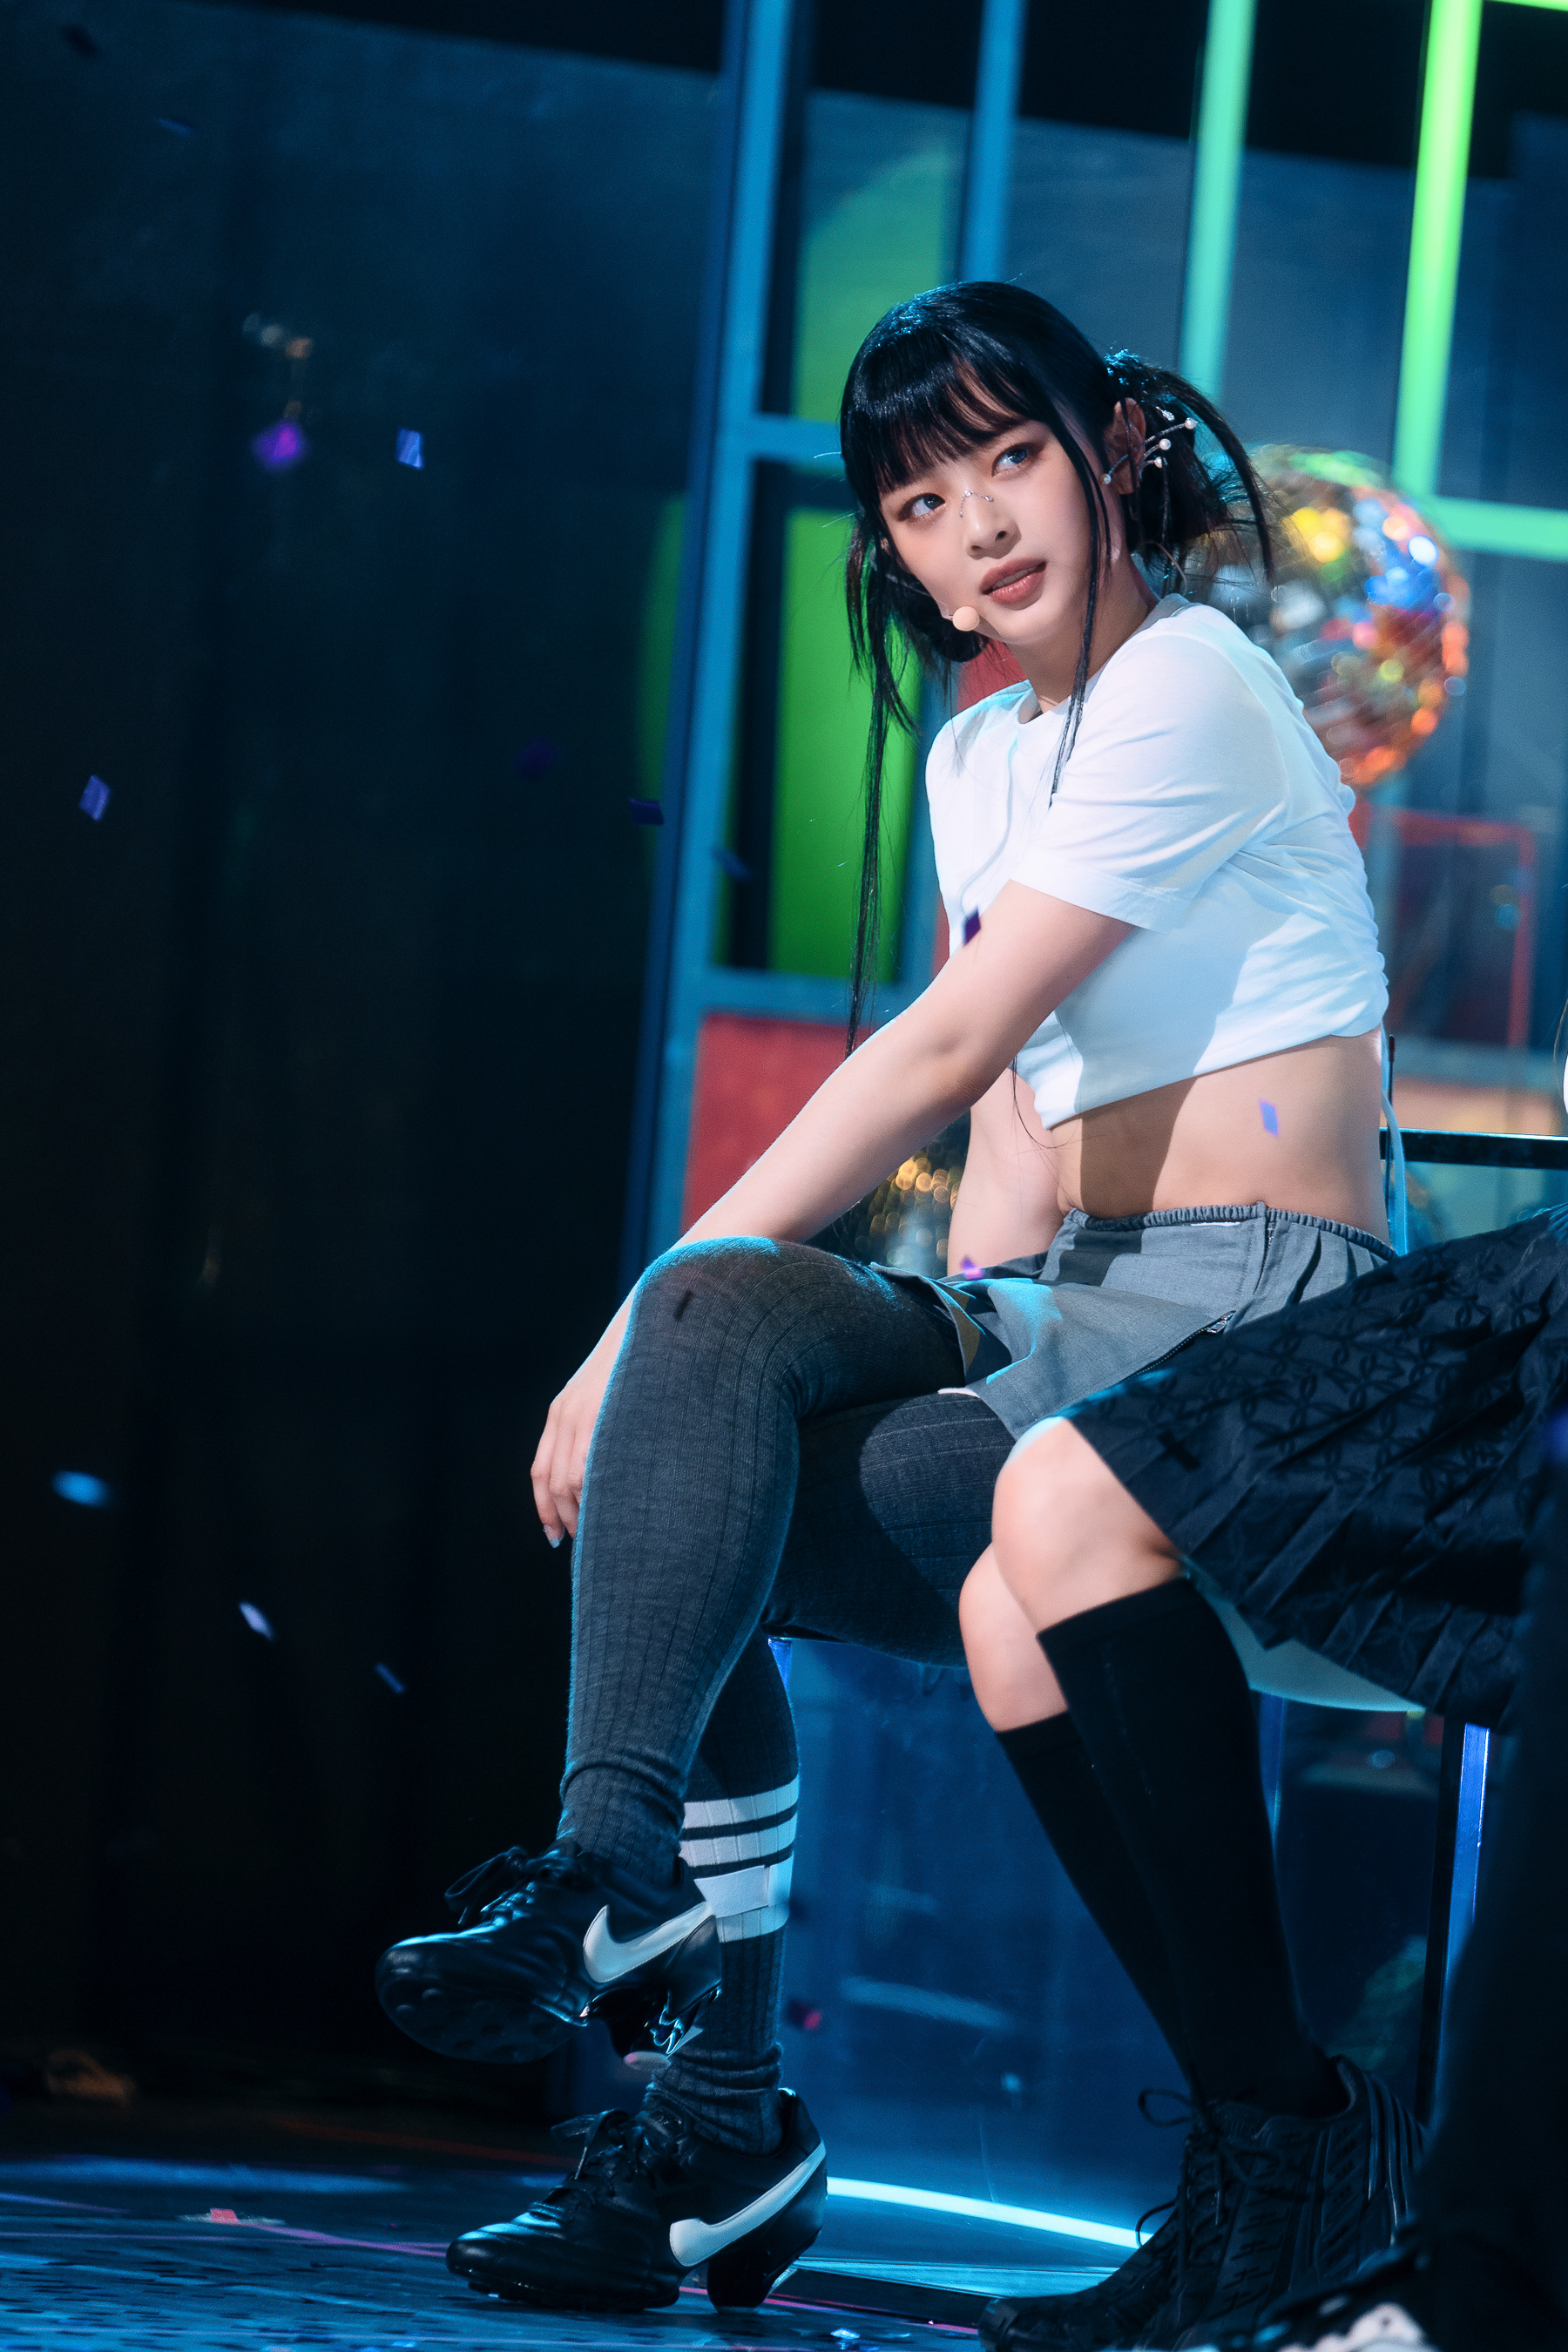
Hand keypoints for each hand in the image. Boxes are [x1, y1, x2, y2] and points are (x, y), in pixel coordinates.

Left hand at [530, 1307, 627, 1543]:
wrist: (656, 1319)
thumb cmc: (642, 1361)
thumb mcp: (609, 1393)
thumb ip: (600, 1425)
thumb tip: (605, 1471)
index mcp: (563, 1409)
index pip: (542, 1470)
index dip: (545, 1507)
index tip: (555, 1534)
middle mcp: (567, 1413)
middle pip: (554, 1481)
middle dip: (563, 1516)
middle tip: (580, 1540)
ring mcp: (586, 1413)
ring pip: (572, 1480)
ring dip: (582, 1511)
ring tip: (601, 1531)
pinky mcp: (606, 1412)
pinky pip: (593, 1465)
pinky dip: (597, 1492)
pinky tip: (613, 1507)